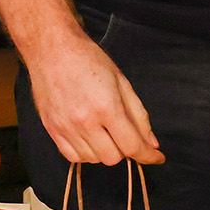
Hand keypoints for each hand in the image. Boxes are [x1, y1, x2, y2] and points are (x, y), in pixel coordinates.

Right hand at [25, 30, 162, 166]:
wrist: (53, 50)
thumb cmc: (89, 60)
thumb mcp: (122, 81)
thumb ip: (138, 115)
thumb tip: (151, 142)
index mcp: (107, 107)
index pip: (132, 145)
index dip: (148, 156)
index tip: (157, 158)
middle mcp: (85, 122)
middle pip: (113, 157)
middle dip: (124, 149)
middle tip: (124, 133)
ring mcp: (66, 128)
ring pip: (93, 159)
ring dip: (105, 151)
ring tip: (104, 130)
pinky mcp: (52, 130)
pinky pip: (72, 157)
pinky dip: (86, 152)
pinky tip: (89, 137)